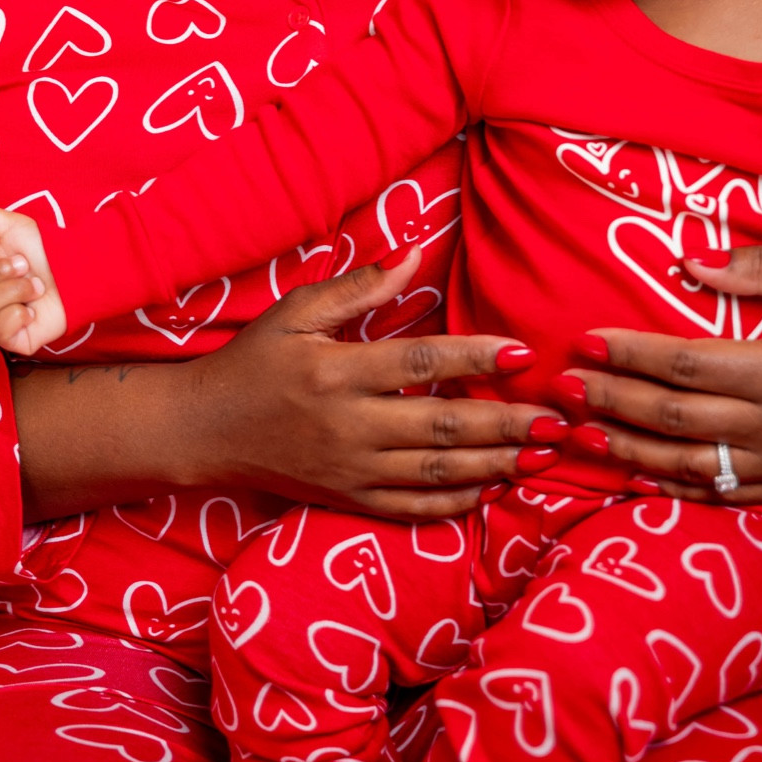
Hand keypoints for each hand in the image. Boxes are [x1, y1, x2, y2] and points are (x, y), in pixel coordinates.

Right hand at [167, 249, 544, 517]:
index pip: (420, 363)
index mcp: (337, 372)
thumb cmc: (254, 360)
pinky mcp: (349, 500)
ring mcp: (351, 470)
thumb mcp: (295, 311)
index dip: (474, 358)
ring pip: (437, 473)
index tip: (521, 352)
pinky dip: (457, 501)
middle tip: (556, 420)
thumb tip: (412, 252)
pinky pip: (413, 508)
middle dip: (506, 424)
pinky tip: (494, 488)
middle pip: (442, 427)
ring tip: (542, 456)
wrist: (205, 430)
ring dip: (496, 465)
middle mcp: (349, 426)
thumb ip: (358, 287)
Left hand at [556, 243, 761, 501]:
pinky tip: (630, 474)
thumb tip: (689, 263)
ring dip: (626, 450)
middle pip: (676, 418)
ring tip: (577, 433)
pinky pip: (719, 494)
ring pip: (688, 463)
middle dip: (612, 402)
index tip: (585, 340)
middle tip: (562, 387)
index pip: (686, 363)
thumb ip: (758, 265)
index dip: (629, 354)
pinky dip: (671, 487)